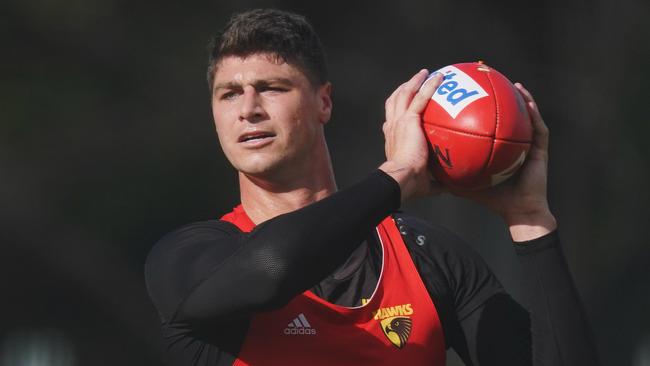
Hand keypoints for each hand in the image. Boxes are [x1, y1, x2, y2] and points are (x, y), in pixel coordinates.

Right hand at [379, 70, 443, 201]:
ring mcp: (399, 121)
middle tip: (415, 82)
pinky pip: (420, 97)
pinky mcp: (408, 120)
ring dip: (414, 82)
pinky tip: (438, 77)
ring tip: (425, 74)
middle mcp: (393, 127)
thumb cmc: (411, 183)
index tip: (406, 109)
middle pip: (394, 101)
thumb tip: (454, 187)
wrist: (402, 178)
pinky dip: (428, 85)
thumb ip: (438, 181)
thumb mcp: (426, 181)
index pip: (392, 121)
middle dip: (404, 89)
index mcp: (393, 139)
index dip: (397, 113)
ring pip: (404, 94)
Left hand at [450, 83, 556, 240]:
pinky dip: (533, 113)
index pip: (487, 125)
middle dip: (499, 99)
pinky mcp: (540, 149)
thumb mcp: (466, 184)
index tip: (467, 96)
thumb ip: (450, 174)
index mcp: (496, 148)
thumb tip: (428, 166)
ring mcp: (527, 145)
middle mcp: (511, 143)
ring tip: (510, 84)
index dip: (479, 110)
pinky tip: (527, 100)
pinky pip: (537, 126)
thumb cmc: (494, 199)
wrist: (519, 212)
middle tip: (487, 82)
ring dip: (520, 99)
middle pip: (505, 117)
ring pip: (524, 116)